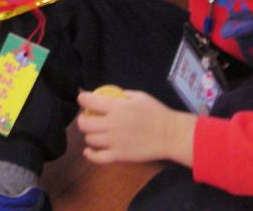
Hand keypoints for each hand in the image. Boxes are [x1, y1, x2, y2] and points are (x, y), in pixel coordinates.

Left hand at [76, 88, 195, 165]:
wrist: (169, 135)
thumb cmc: (155, 112)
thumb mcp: (138, 96)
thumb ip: (120, 95)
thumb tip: (105, 95)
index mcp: (117, 107)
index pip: (90, 101)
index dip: (82, 98)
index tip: (82, 99)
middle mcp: (112, 124)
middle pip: (84, 124)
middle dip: (82, 119)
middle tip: (87, 118)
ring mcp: (114, 141)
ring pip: (90, 140)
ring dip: (89, 135)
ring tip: (95, 132)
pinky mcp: (119, 156)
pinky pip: (98, 157)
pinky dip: (90, 154)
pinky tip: (89, 150)